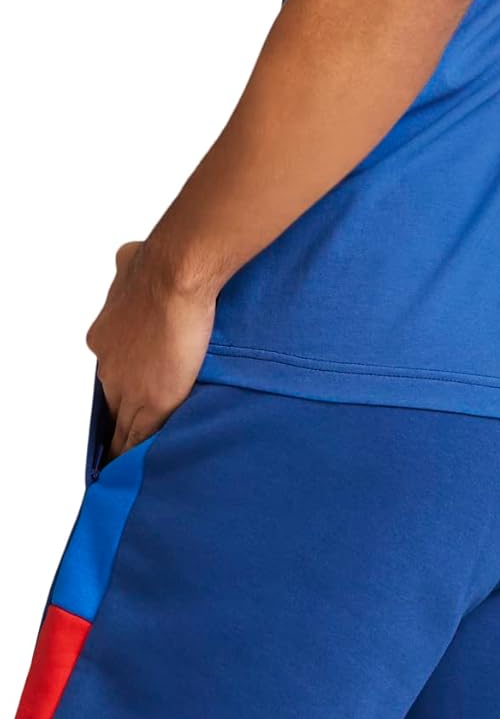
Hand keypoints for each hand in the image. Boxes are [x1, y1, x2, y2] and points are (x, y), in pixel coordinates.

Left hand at [85, 239, 216, 460]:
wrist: (175, 274)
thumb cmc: (160, 265)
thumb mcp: (130, 260)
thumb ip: (129, 267)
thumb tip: (129, 254)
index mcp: (104, 335)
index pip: (111, 371)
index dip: (122, 383)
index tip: (131, 391)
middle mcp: (109, 362)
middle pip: (113, 399)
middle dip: (124, 410)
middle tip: (135, 427)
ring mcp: (127, 385)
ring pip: (123, 423)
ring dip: (128, 439)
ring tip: (134, 457)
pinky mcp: (151, 401)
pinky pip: (138, 436)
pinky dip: (137, 452)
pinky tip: (139, 464)